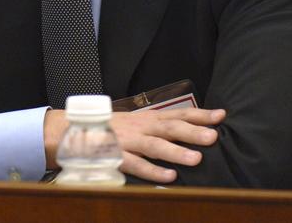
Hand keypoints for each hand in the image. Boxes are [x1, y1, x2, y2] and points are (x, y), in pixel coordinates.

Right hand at [44, 106, 225, 182]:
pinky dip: (152, 171)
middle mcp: (139, 127)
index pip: (177, 113)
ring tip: (196, 159)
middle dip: (192, 131)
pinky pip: (135, 165)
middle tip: (213, 136)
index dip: (199, 114)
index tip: (221, 115)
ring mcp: (127, 141)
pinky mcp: (114, 156)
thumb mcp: (135, 122)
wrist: (70, 130)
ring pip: (153, 146)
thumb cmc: (108, 128)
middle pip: (169, 127)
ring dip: (175, 151)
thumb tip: (188, 128)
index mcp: (146, 118)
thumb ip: (157, 125)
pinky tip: (168, 178)